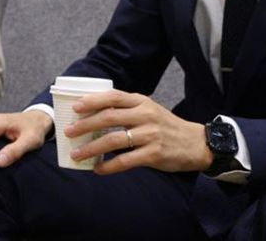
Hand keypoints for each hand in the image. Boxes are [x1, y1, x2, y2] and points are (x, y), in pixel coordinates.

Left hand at [65, 90, 212, 174]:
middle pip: (108, 117)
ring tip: (76, 154)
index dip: (92, 101)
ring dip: (91, 148)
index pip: (113, 97)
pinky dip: (108, 166)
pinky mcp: (154, 154)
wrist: (196, 143)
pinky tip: (97, 169)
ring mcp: (150, 134)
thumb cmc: (166, 126)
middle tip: (68, 132)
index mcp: (141, 102)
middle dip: (85, 125)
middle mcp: (145, 115)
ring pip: (113, 139)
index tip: (75, 107)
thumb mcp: (149, 110)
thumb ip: (127, 110)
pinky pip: (125, 160)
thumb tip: (95, 115)